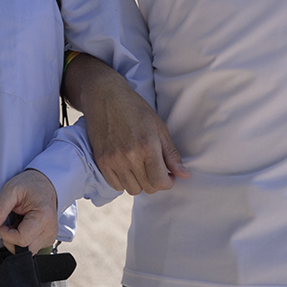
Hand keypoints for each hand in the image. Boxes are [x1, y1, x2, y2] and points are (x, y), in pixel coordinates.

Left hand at [0, 169, 59, 252]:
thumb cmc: (30, 185)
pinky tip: (24, 225)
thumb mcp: (11, 189)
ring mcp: (49, 236)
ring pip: (27, 250)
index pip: (21, 240)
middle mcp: (50, 230)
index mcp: (44, 217)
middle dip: (11, 238)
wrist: (44, 184)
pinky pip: (30, 247)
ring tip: (18, 221)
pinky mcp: (47, 239)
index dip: (6, 234)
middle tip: (10, 221)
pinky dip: (23, 238)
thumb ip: (0, 207)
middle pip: (24, 250)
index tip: (2, 222)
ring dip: (16, 239)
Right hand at [65, 56, 186, 193]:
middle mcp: (129, 156)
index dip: (168, 183)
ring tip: (140, 167)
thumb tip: (184, 175)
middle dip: (155, 182)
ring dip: (140, 183)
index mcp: (147, 146)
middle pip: (147, 188)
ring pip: (132, 189)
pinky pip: (116, 185)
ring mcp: (113, 160)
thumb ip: (171, 154)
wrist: (104, 97)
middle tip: (155, 169)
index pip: (160, 182)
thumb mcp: (159, 127)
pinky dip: (124, 181)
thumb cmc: (134, 109)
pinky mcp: (101, 161)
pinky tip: (127, 168)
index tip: (169, 176)